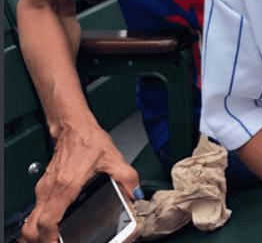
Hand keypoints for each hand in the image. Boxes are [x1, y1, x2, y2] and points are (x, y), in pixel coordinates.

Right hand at [21, 124, 139, 242]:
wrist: (74, 126)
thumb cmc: (88, 139)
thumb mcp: (113, 158)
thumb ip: (127, 177)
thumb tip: (135, 193)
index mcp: (65, 186)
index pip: (47, 221)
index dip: (48, 239)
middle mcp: (50, 190)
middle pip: (32, 227)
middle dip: (39, 241)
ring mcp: (45, 189)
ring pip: (31, 220)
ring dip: (38, 234)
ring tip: (54, 240)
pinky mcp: (44, 187)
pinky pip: (36, 211)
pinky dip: (41, 223)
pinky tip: (54, 226)